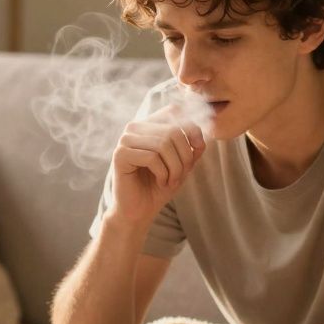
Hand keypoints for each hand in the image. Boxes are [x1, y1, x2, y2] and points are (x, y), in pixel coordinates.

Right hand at [109, 106, 206, 225]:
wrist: (139, 211)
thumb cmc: (159, 187)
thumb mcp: (182, 165)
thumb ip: (192, 147)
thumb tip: (202, 136)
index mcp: (148, 125)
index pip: (174, 111)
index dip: (192, 128)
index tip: (198, 148)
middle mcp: (135, 128)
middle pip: (173, 130)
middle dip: (184, 156)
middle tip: (181, 175)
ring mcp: (125, 140)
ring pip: (163, 144)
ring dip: (175, 167)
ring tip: (171, 181)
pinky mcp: (120, 155)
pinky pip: (152, 157)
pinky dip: (163, 173)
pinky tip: (160, 182)